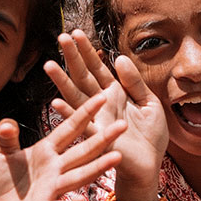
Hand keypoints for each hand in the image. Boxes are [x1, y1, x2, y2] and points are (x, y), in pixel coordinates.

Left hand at [0, 90, 126, 200]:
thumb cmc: (5, 178)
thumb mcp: (2, 153)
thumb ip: (6, 138)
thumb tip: (6, 123)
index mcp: (47, 150)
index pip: (69, 129)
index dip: (84, 113)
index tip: (101, 97)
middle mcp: (56, 168)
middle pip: (83, 151)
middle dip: (103, 138)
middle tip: (123, 125)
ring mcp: (53, 188)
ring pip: (80, 176)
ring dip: (98, 167)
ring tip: (117, 157)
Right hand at [47, 33, 168, 199]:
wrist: (151, 167)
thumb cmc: (150, 137)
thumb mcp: (150, 103)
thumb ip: (134, 82)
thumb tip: (119, 58)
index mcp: (114, 94)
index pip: (97, 68)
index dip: (87, 51)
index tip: (75, 33)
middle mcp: (101, 105)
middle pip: (83, 77)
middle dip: (73, 58)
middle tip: (61, 37)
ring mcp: (97, 121)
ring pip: (76, 97)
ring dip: (63, 82)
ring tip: (50, 66)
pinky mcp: (99, 139)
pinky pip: (82, 125)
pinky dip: (69, 114)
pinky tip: (55, 104)